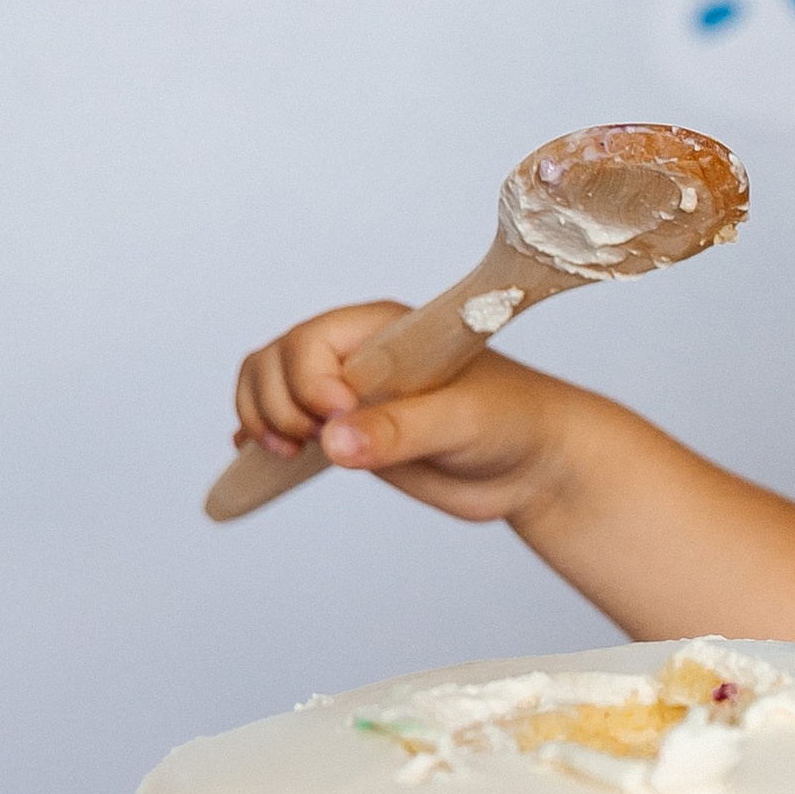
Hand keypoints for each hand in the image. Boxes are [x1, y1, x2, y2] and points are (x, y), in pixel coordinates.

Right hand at [230, 301, 576, 522]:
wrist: (534, 463)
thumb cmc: (513, 421)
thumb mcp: (462, 422)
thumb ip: (400, 431)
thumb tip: (334, 442)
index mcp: (384, 330)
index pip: (309, 341)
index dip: (308, 382)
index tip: (338, 416)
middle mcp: (357, 356)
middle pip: (274, 362)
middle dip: (276, 404)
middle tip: (312, 443)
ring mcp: (346, 395)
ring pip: (267, 388)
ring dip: (260, 420)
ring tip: (290, 454)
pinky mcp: (345, 432)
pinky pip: (282, 425)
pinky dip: (261, 439)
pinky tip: (264, 461)